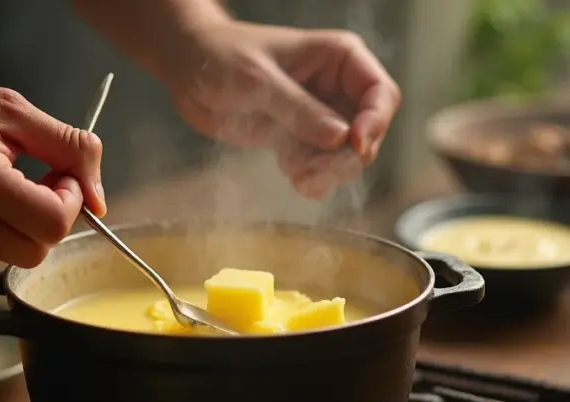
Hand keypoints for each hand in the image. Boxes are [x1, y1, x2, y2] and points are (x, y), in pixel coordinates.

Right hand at [0, 72, 105, 267]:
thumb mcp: (8, 109)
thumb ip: (68, 147)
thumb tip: (101, 199)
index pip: (55, 224)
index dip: (69, 202)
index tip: (58, 177)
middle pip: (37, 251)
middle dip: (48, 220)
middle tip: (34, 182)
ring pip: (8, 253)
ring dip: (15, 224)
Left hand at [166, 21, 400, 197]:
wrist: (188, 68)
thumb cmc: (222, 55)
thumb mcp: (259, 80)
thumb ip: (299, 109)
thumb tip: (340, 138)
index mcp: (339, 59)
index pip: (381, 94)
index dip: (375, 122)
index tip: (354, 145)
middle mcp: (336, 89)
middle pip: (368, 133)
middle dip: (345, 158)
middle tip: (312, 174)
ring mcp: (319, 117)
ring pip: (345, 157)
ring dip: (327, 173)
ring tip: (297, 177)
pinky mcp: (299, 139)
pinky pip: (319, 167)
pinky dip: (310, 178)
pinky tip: (291, 174)